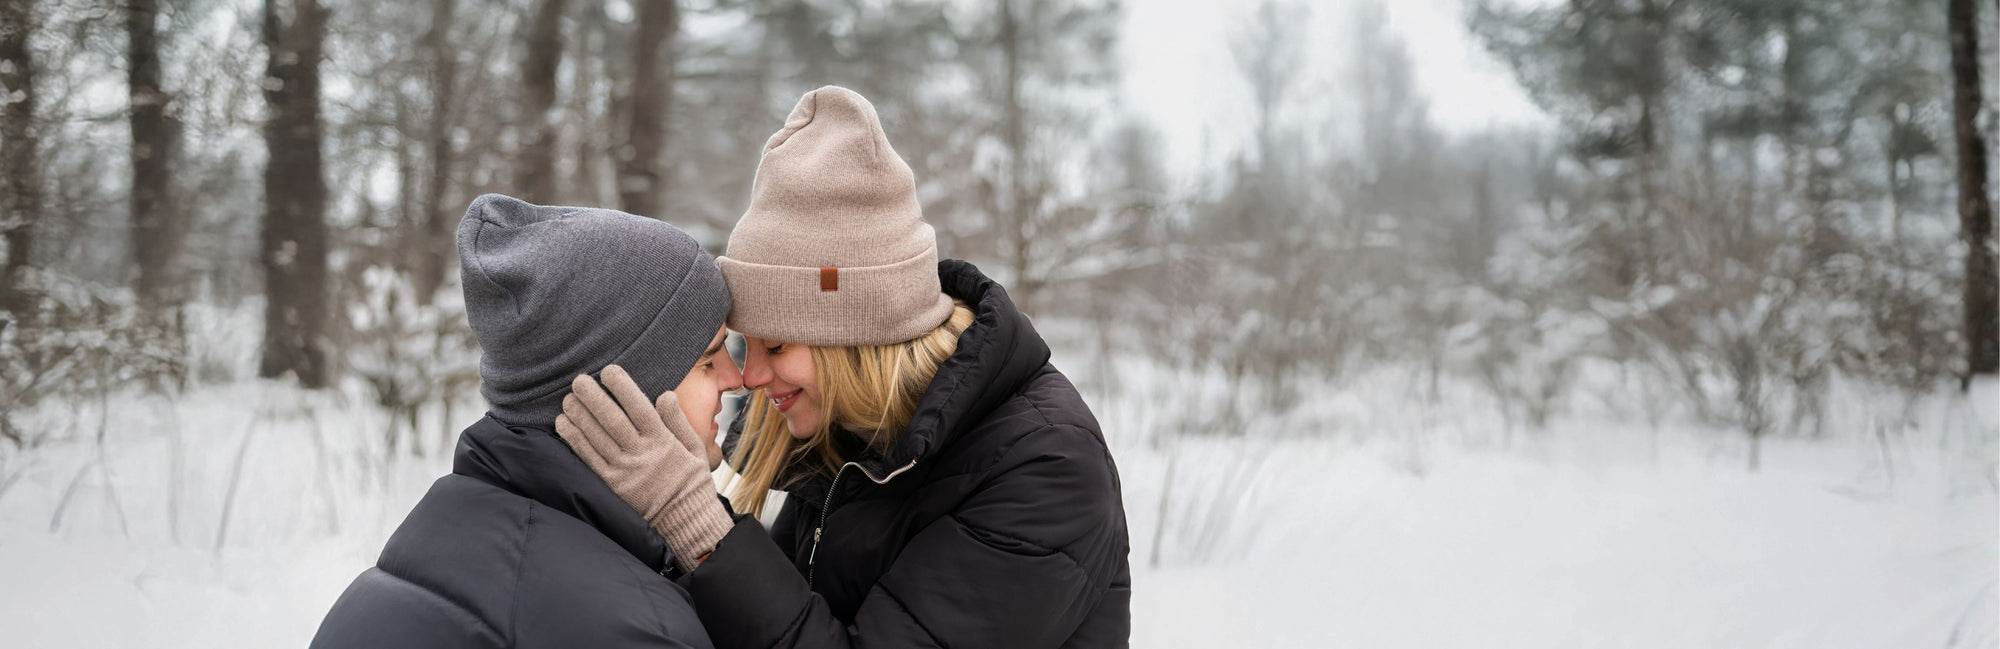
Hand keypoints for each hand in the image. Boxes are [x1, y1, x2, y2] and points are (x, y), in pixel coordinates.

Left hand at [557, 365, 732, 571]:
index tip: (609, 371)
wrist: (685, 519)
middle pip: (612, 419)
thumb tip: (665, 394)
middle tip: (579, 380)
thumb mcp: (695, 448)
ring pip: (596, 436)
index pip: (639, 408)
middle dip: (594, 397)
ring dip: (580, 415)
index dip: (622, 387)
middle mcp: (641, 454)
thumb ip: (678, 421)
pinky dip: (574, 439)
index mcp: (662, 441)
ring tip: (568, 398)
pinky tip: (563, 424)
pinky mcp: (611, 484)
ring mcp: (624, 470)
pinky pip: (588, 458)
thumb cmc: (691, 481)